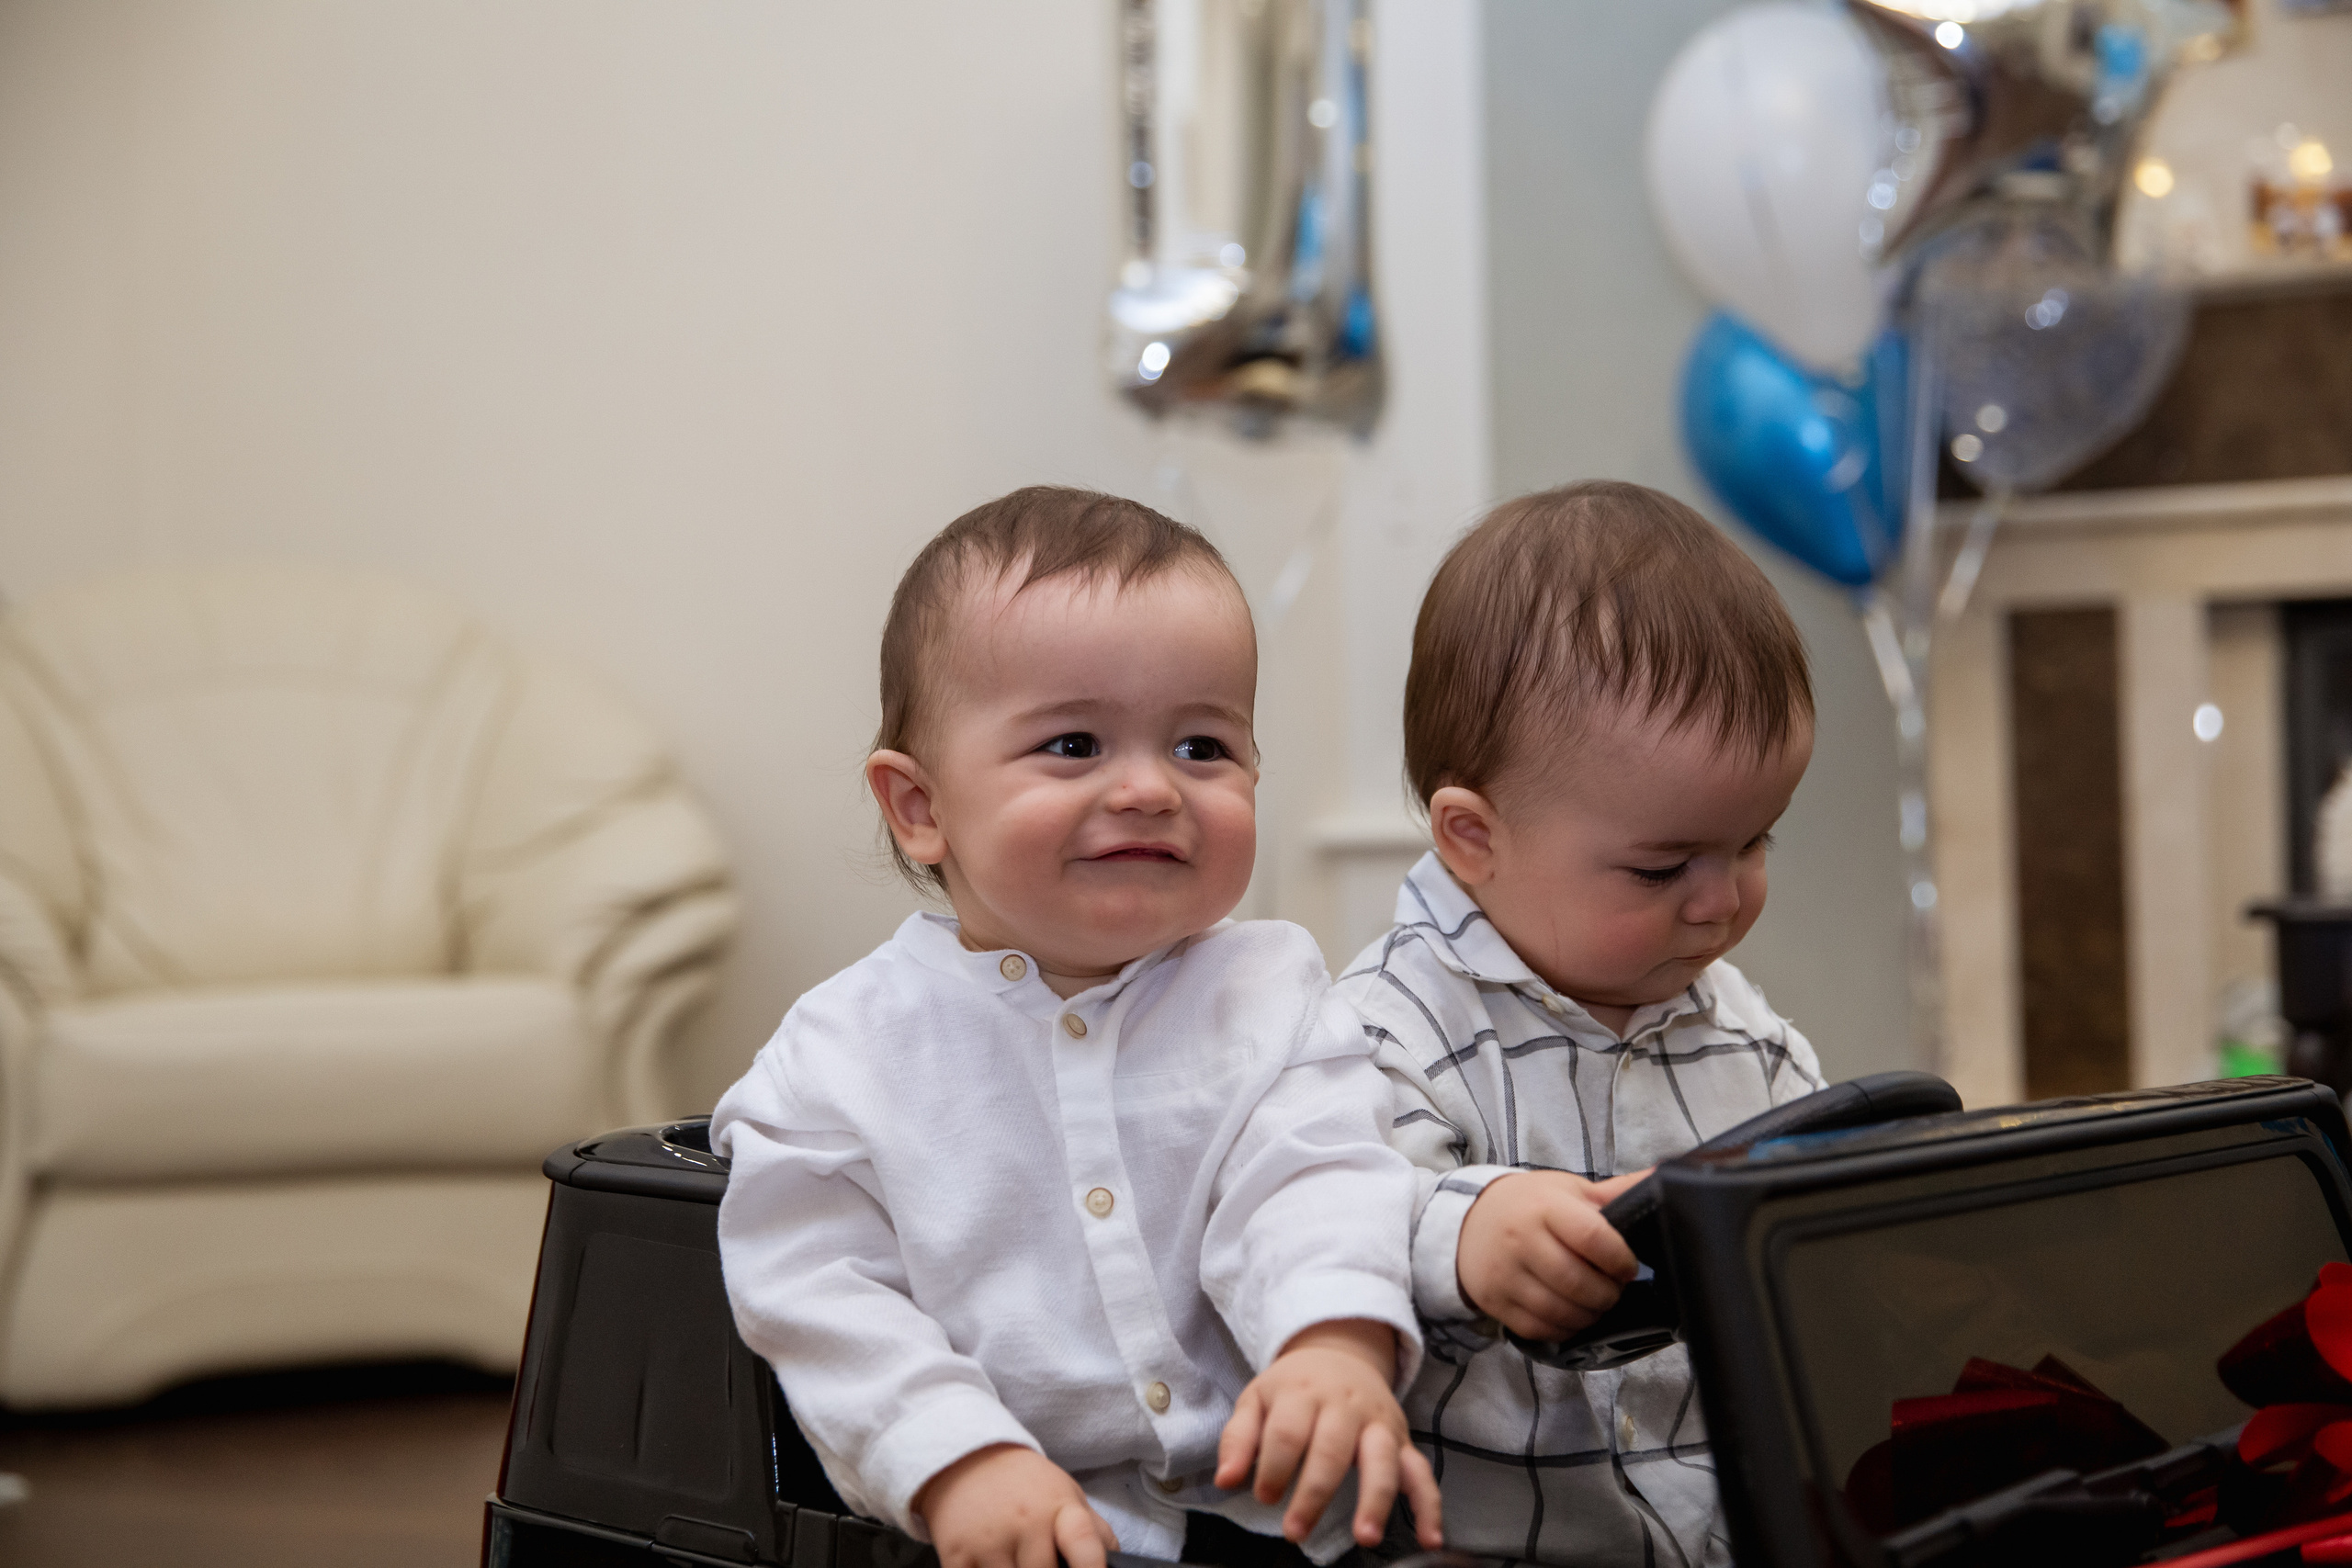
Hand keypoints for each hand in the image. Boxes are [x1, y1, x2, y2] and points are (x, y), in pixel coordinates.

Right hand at [913, 1444, 1118, 1567]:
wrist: (966, 1457)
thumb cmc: (1026, 1484)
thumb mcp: (1067, 1495)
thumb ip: (1095, 1532)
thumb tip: (1116, 1567)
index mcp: (1060, 1509)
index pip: (1085, 1545)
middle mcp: (1026, 1523)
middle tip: (1043, 1564)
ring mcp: (989, 1540)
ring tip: (1017, 1561)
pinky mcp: (956, 1554)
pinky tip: (991, 1565)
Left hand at [1213, 1320, 1442, 1550]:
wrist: (1341, 1352)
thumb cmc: (1294, 1386)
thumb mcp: (1257, 1399)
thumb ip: (1238, 1439)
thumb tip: (1225, 1480)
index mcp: (1303, 1394)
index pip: (1288, 1433)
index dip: (1274, 1467)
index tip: (1264, 1495)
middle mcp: (1346, 1407)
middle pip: (1333, 1450)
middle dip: (1315, 1493)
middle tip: (1296, 1529)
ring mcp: (1378, 1424)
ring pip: (1382, 1461)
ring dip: (1376, 1500)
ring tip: (1366, 1537)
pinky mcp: (1401, 1441)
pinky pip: (1421, 1473)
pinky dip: (1429, 1505)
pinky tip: (1430, 1538)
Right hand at [1456, 1169, 1648, 1339]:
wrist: (1467, 1221)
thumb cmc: (1527, 1204)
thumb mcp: (1567, 1189)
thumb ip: (1615, 1192)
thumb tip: (1668, 1173)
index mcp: (1545, 1208)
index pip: (1593, 1238)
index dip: (1620, 1260)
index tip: (1628, 1267)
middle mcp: (1521, 1240)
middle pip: (1579, 1283)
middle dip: (1608, 1294)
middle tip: (1614, 1289)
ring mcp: (1505, 1274)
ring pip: (1561, 1311)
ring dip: (1590, 1315)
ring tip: (1596, 1303)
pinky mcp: (1495, 1301)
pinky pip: (1539, 1328)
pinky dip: (1564, 1328)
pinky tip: (1571, 1315)